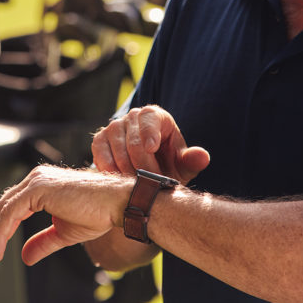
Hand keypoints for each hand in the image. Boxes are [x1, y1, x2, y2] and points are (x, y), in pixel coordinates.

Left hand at [0, 165, 130, 266]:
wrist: (116, 203)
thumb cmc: (98, 212)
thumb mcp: (63, 232)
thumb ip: (43, 241)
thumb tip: (25, 255)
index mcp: (42, 184)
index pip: (13, 205)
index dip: (2, 228)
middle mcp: (37, 178)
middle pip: (4, 205)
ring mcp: (37, 181)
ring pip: (4, 208)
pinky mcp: (38, 188)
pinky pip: (11, 211)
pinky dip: (1, 231)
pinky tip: (0, 248)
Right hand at [92, 105, 209, 182]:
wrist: (146, 171)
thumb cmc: (168, 164)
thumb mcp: (182, 164)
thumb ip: (192, 160)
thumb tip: (203, 157)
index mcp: (155, 115)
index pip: (149, 119)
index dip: (150, 134)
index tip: (152, 149)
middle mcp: (133, 116)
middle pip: (134, 142)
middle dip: (143, 167)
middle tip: (152, 185)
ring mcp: (114, 126)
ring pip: (117, 150)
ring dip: (128, 172)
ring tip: (140, 187)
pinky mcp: (100, 140)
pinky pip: (101, 155)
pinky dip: (110, 170)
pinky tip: (121, 181)